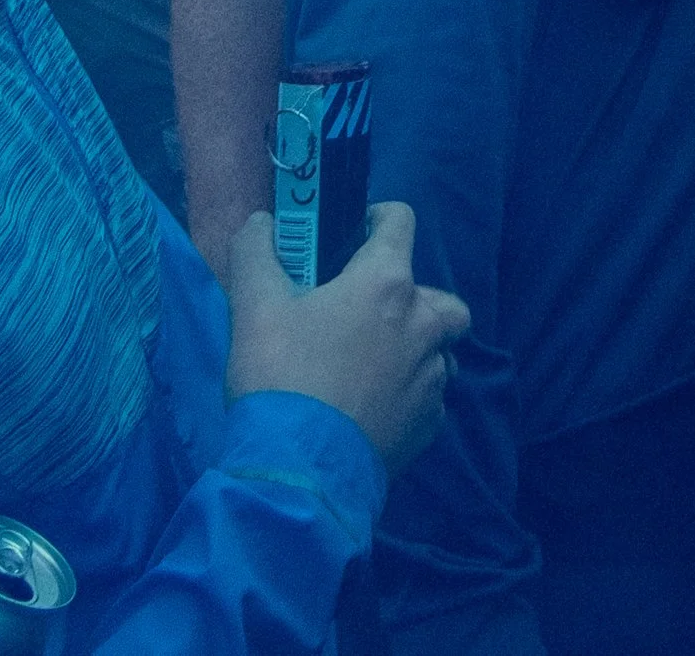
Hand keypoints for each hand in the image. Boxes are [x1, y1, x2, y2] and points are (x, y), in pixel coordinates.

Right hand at [226, 204, 468, 476]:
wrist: (297, 474)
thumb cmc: (280, 377)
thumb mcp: (253, 307)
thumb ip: (256, 253)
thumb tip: (260, 224)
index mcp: (387, 283)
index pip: (401, 221)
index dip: (377, 221)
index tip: (354, 237)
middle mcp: (423, 324)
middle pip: (438, 296)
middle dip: (410, 297)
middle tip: (365, 315)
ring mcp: (432, 379)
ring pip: (440, 350)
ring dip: (415, 350)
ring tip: (372, 366)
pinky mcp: (429, 427)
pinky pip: (431, 398)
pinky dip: (410, 396)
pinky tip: (374, 409)